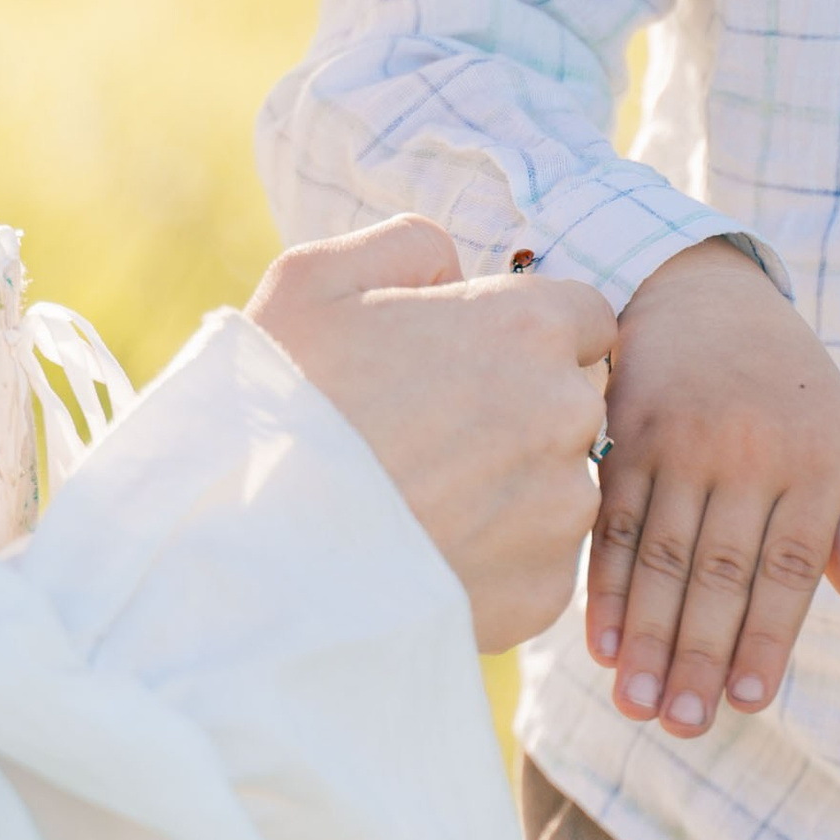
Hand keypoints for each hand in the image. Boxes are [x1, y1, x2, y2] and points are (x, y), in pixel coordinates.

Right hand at [247, 219, 614, 649]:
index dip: (528, 335)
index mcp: (527, 327)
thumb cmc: (281, 405)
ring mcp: (560, 510)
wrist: (254, 560)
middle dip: (521, 411)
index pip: (586, 317)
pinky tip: (424, 552)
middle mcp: (565, 415)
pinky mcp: (544, 592)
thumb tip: (454, 272)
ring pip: (559, 486)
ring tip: (418, 502)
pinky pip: (536, 562)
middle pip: (574, 402)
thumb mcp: (314, 278)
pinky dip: (495, 558)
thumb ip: (408, 247)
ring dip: (511, 487)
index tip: (471, 361)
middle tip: (430, 435)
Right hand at [594, 237, 839, 737]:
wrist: (704, 289)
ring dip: (647, 635)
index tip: (748, 705)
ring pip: (662, 554)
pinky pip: (613, 518)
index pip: (789, 569)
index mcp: (813, 457)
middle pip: (720, 571)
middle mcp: (748, 448)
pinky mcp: (625, 427)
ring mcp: (681, 435)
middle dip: (699, 655)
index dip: (766, 640)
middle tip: (682, 726)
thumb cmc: (788, 384)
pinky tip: (601, 640)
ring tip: (636, 704)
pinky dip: (604, 585)